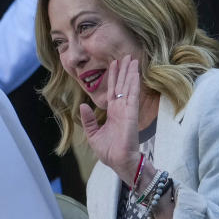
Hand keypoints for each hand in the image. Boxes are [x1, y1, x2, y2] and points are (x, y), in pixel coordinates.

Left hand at [79, 55, 141, 182]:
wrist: (118, 162)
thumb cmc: (109, 151)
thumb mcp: (93, 134)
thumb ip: (88, 119)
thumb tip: (83, 105)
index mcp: (112, 113)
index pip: (113, 91)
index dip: (114, 77)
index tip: (115, 64)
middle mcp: (121, 109)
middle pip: (122, 85)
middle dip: (123, 71)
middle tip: (125, 56)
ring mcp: (127, 110)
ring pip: (129, 87)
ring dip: (130, 73)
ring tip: (132, 59)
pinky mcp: (131, 114)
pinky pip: (133, 95)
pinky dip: (134, 83)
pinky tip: (135, 73)